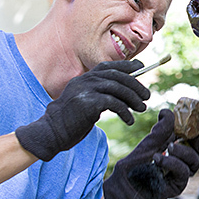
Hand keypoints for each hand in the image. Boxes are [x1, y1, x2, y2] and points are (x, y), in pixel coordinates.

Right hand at [16, 60, 149, 160]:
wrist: (52, 133)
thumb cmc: (71, 121)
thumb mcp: (85, 101)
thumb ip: (100, 93)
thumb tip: (126, 91)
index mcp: (83, 78)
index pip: (108, 66)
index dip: (126, 65)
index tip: (141, 67)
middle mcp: (84, 80)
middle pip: (117, 76)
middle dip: (135, 85)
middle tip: (146, 96)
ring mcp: (85, 89)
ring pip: (117, 88)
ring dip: (133, 98)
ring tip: (142, 108)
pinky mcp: (88, 102)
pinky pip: (114, 103)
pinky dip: (125, 111)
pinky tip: (129, 120)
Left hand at [103, 109, 198, 198]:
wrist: (124, 185)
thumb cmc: (135, 165)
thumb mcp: (150, 142)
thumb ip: (161, 128)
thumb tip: (167, 111)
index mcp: (177, 149)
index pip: (196, 139)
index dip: (198, 129)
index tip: (194, 120)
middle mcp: (182, 162)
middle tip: (190, 133)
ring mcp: (180, 174)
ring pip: (195, 160)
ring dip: (183, 151)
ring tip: (168, 148)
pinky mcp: (177, 186)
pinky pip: (183, 172)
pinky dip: (173, 163)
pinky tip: (159, 159)